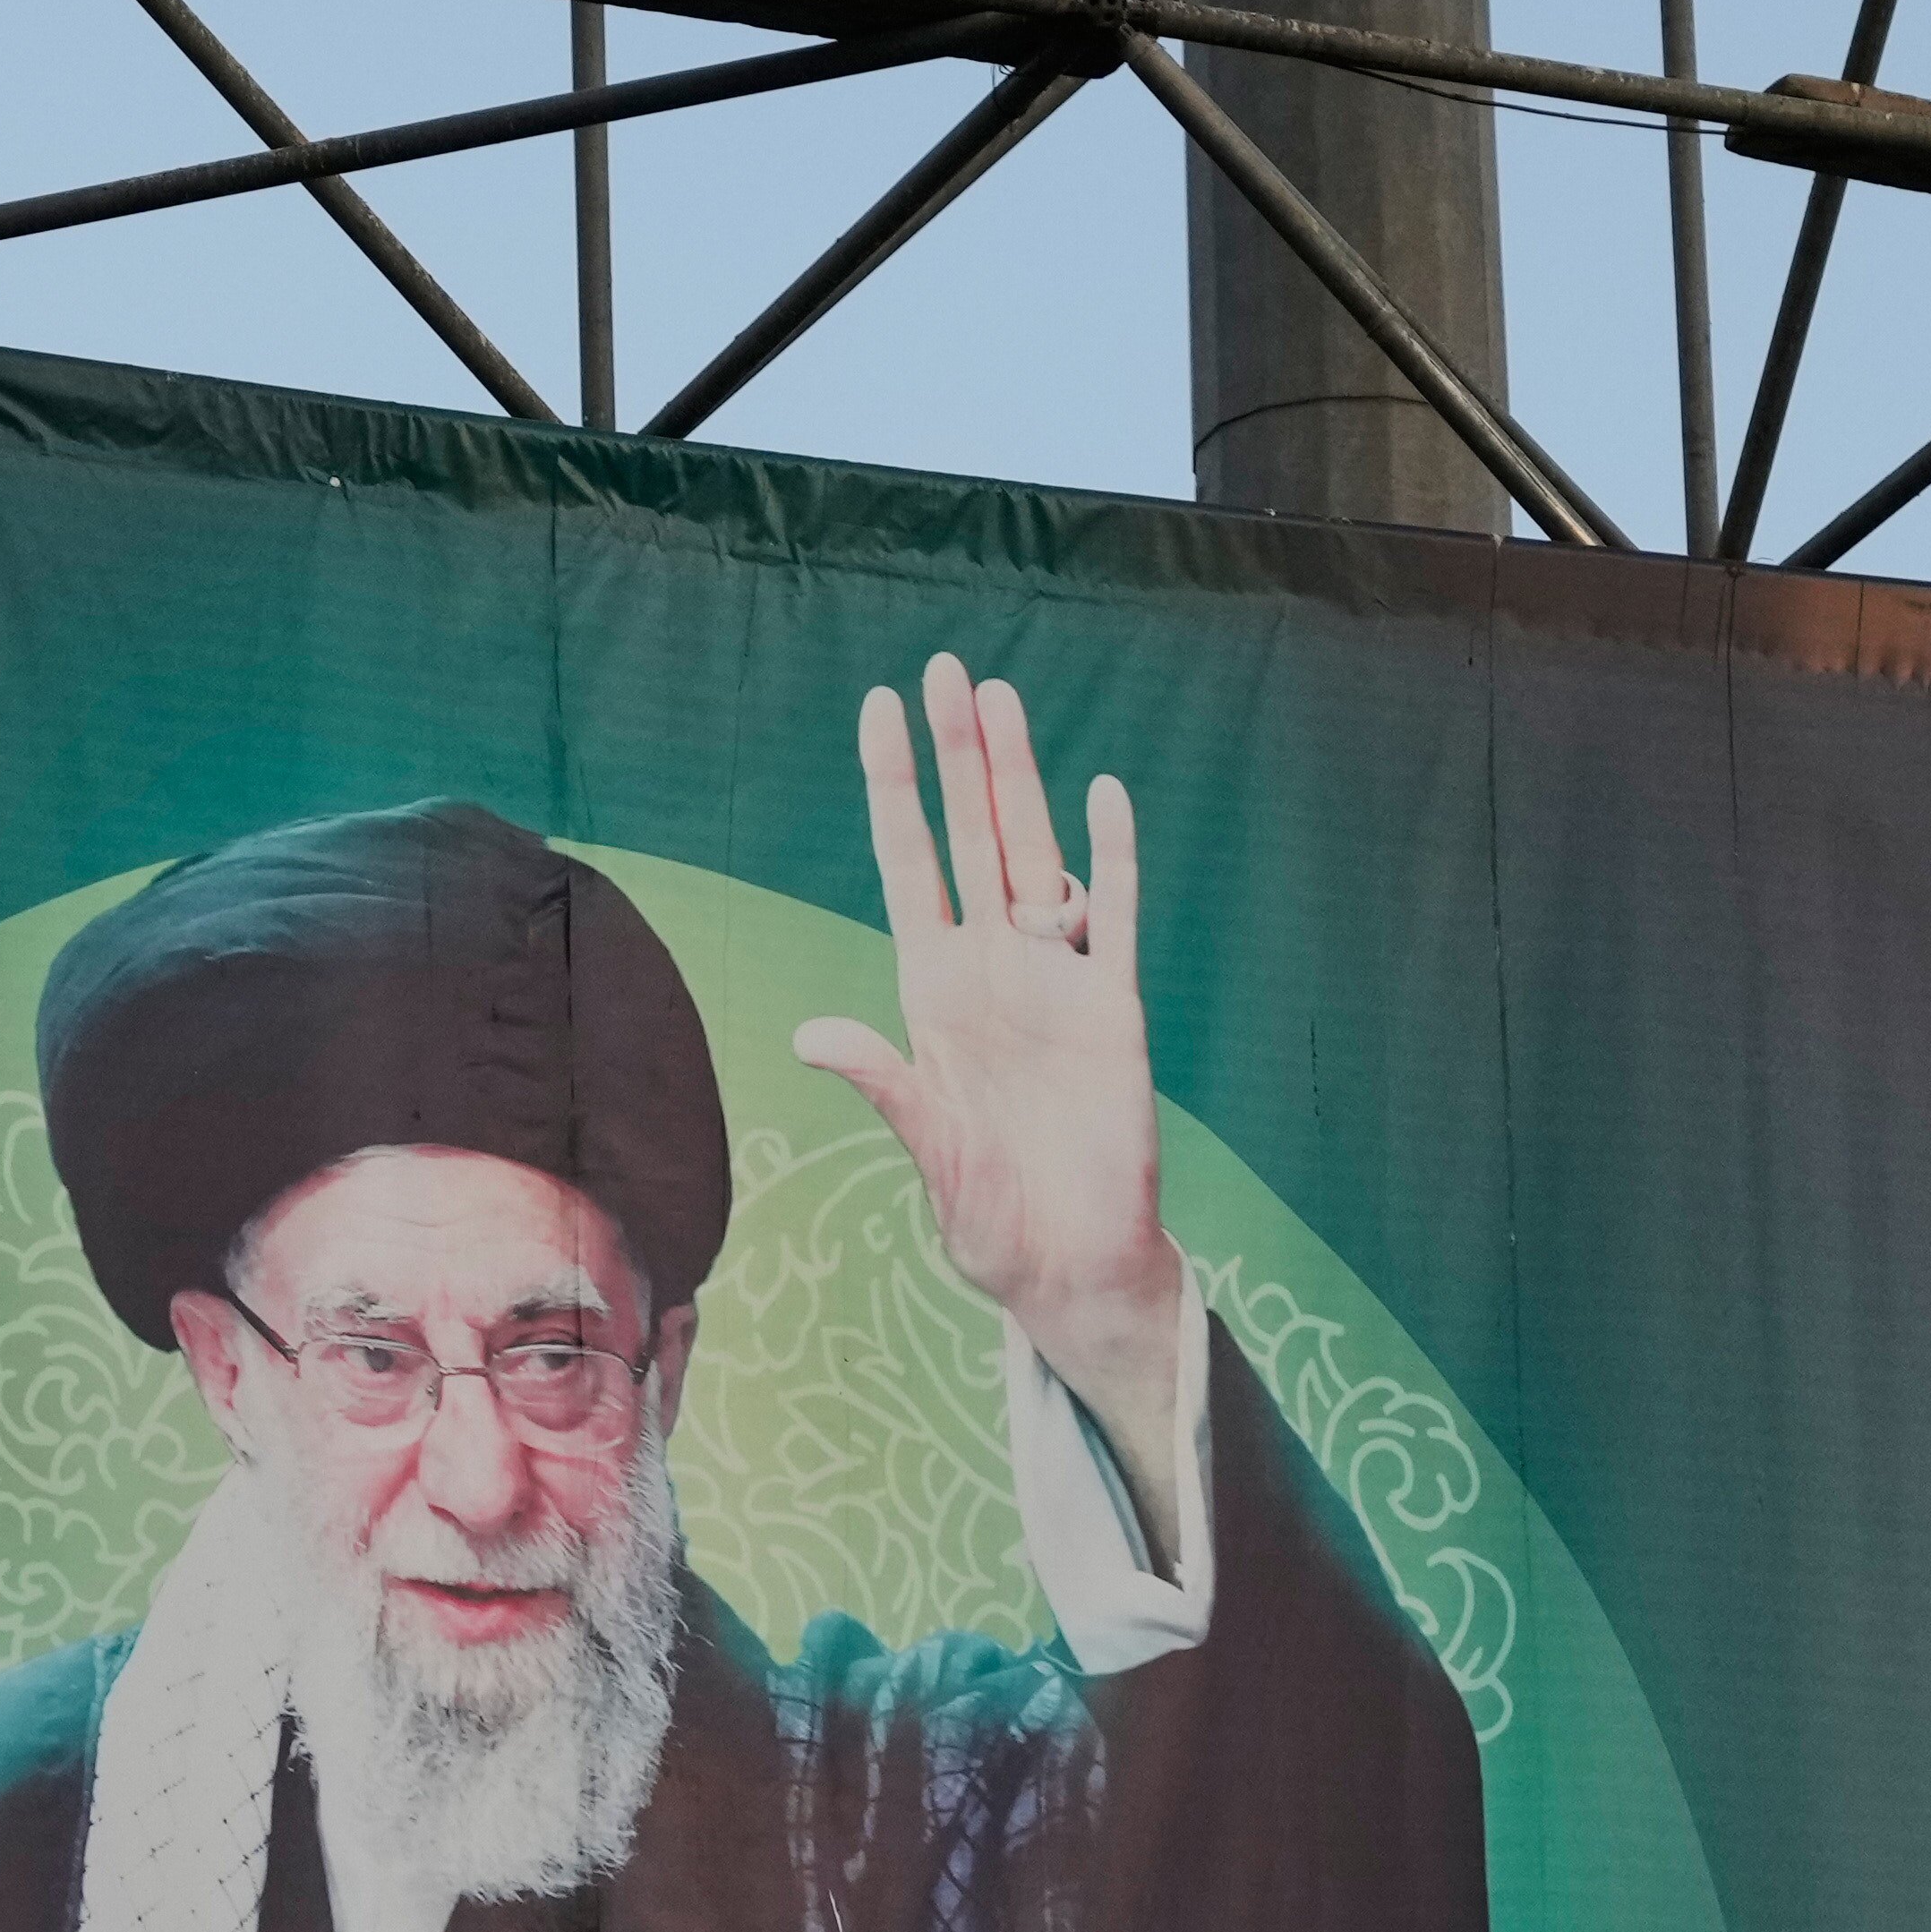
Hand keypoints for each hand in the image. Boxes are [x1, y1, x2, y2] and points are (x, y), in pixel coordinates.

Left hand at [793, 659, 1192, 1552]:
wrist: (1071, 1265)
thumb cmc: (988, 1218)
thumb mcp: (926, 1150)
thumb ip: (884, 1084)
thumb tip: (815, 1033)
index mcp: (932, 993)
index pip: (909, 864)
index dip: (895, 788)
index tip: (879, 710)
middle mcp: (992, 970)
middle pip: (973, 837)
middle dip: (959, 754)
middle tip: (947, 666)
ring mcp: (1056, 982)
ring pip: (1038, 855)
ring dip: (1024, 779)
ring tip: (1005, 699)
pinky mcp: (1115, 1010)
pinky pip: (1115, 917)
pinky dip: (1110, 859)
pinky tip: (1103, 795)